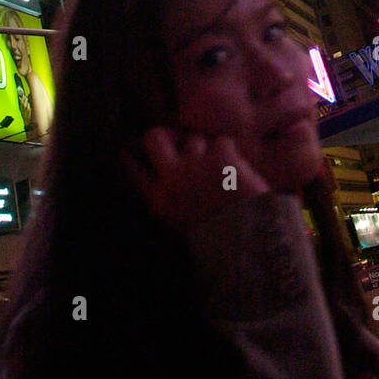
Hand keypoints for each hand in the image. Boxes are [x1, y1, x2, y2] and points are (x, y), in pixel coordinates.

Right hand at [124, 127, 268, 234]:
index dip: (133, 156)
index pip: (134, 169)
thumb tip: (161, 172)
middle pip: (154, 137)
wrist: (248, 241)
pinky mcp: (220, 155)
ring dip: (206, 151)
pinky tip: (236, 171)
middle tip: (177, 141)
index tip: (130, 148)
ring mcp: (194, 164)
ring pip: (194, 139)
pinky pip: (222, 142)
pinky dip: (230, 153)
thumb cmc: (215, 236)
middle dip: (166, 136)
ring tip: (219, 172)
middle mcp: (171, 179)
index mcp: (159, 200)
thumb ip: (167, 198)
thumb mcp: (179, 222)